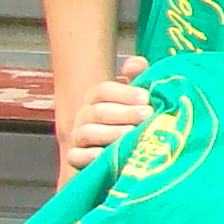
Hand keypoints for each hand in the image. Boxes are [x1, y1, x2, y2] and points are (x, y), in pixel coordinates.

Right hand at [59, 57, 150, 176]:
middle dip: (124, 113)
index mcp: (98, 100)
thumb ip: (140, 78)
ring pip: (87, 132)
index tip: (146, 98)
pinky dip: (88, 155)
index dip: (124, 92)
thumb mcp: (141, 101)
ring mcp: (78, 138)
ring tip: (132, 133)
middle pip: (98, 111)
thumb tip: (135, 64)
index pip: (102, 90)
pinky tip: (103, 155)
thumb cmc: (138, 124)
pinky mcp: (76, 160)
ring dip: (110, 133)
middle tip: (147, 115)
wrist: (129, 159)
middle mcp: (85, 116)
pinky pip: (75, 156)